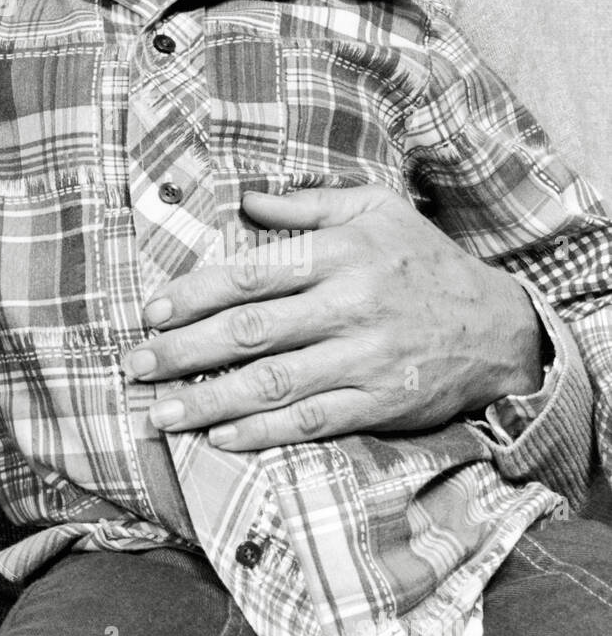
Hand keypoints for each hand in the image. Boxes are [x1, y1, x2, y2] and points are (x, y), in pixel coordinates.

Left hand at [128, 184, 541, 449]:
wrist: (500, 327)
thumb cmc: (424, 260)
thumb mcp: (375, 209)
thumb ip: (307, 203)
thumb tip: (244, 199)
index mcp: (340, 253)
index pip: (251, 274)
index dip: (194, 294)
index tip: (151, 311)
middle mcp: (348, 306)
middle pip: (250, 332)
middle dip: (182, 351)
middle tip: (134, 365)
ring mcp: (365, 359)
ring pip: (273, 384)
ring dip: (209, 400)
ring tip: (160, 413)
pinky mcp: (381, 404)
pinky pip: (313, 422)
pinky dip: (263, 432)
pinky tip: (221, 436)